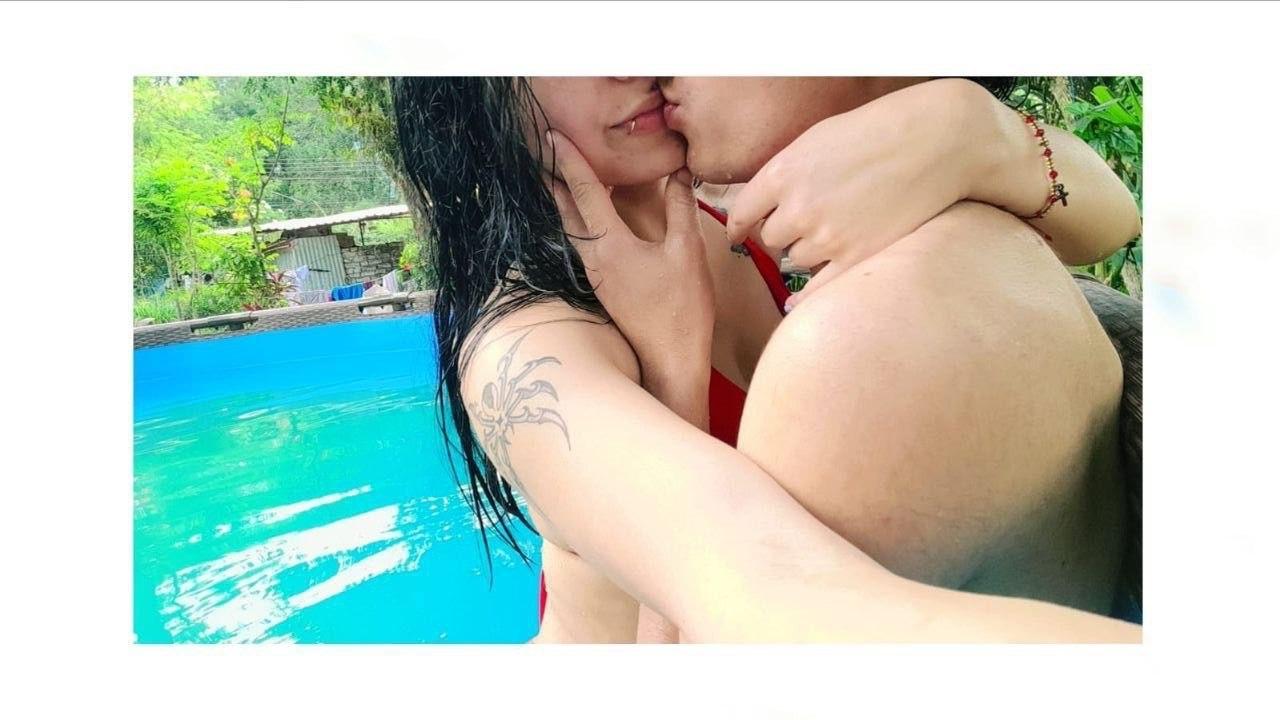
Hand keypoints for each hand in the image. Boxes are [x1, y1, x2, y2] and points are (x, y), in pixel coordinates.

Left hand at [546, 130, 715, 396]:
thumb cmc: (682, 308)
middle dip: (553, 178)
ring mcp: (594, 275)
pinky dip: (577, 223)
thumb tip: (679, 172)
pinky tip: (583, 219)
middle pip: (565, 210)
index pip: (584, 191)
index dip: (569, 160)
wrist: (671, 360)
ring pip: (570, 229)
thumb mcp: (687, 250)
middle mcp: (593, 259)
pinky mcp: (601, 288)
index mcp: (610, 245)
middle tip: (541, 152)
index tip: (552, 135)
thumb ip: (681, 207)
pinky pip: (580, 245)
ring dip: (561, 202)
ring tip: (553, 178)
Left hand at [726, 78, 1000, 309]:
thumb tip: (763, 201)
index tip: (739, 233)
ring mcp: (827, 236)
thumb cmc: (881, 129)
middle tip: (807, 222)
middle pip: (770, 238)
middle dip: (783, 232)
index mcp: (783, 172)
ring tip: (832, 233)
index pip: (742, 212)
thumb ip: (787, 171)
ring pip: (795, 260)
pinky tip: (795, 303)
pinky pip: (815, 290)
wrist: (938, 141)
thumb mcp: (818, 138)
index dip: (740, 225)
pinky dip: (803, 298)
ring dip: (805, 252)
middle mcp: (799, 207)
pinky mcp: (857, 257)